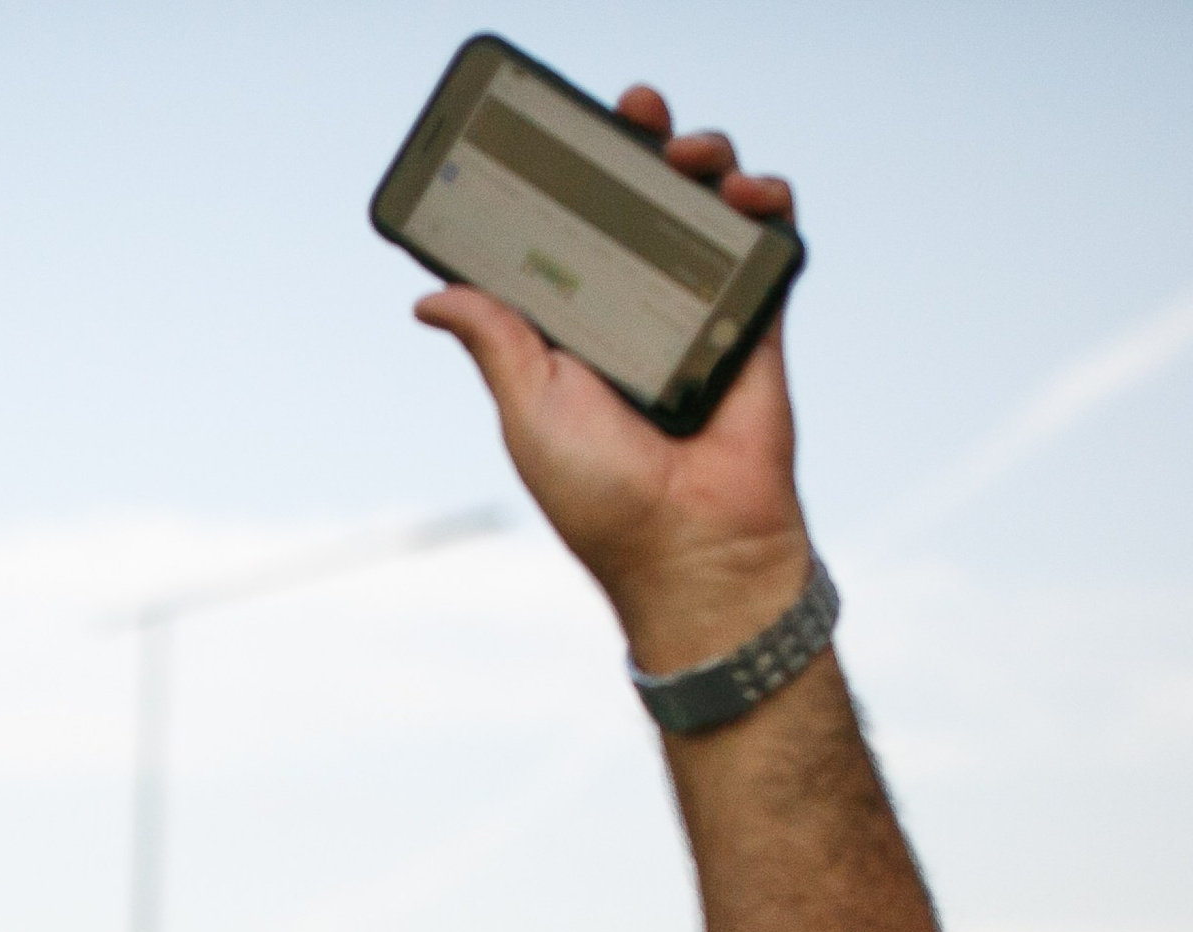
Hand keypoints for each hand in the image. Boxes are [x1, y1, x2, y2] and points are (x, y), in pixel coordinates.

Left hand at [413, 85, 810, 668]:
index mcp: (574, 335)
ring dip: (703, 165)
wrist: (693, 546)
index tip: (564, 135)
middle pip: (639, 210)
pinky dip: (767, 205)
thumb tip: (430, 296)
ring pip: (704, 214)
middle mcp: (636, 316)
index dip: (568, 185)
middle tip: (635, 119)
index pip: (569, 239)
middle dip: (640, 153)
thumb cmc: (600, 494)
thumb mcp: (530, 410)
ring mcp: (699, 315)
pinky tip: (751, 192)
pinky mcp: (756, 324)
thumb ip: (496, 343)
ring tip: (693, 156)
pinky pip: (768, 247)